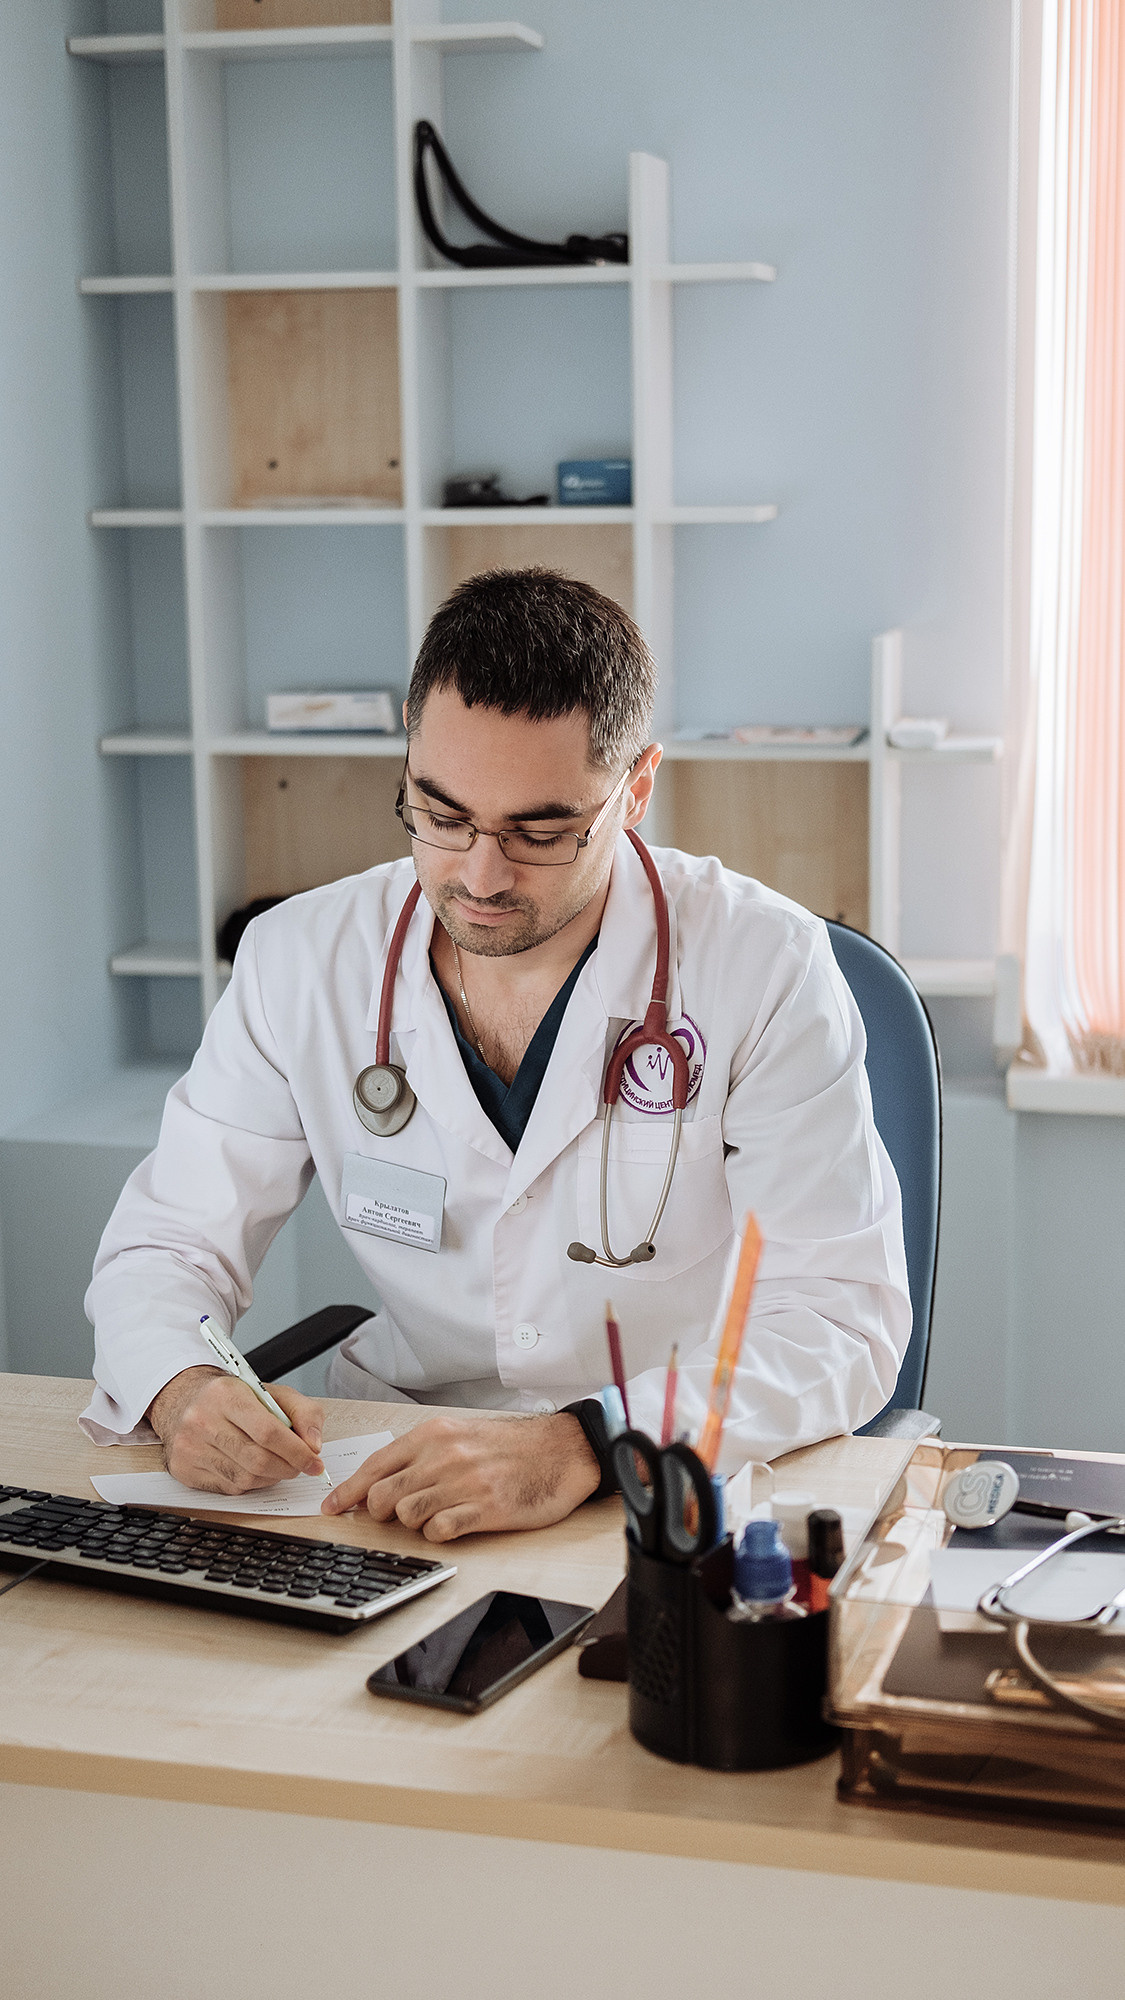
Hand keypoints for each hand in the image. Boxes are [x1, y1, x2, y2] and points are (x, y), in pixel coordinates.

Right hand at [148, 1366, 325, 1494]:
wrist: (185, 1400)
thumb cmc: (233, 1398)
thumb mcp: (272, 1392)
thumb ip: (303, 1412)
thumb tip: (314, 1445)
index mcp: (225, 1394)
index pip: (268, 1431)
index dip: (297, 1452)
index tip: (314, 1461)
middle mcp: (202, 1420)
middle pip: (257, 1459)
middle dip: (288, 1467)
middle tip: (300, 1466)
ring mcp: (189, 1447)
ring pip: (245, 1478)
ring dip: (271, 1477)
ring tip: (278, 1465)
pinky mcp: (184, 1469)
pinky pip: (229, 1488)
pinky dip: (251, 1483)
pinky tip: (253, 1469)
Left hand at [321, 1413, 600, 1540]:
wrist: (561, 1450)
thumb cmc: (511, 1445)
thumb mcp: (460, 1434)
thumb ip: (422, 1453)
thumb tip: (383, 1480)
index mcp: (434, 1435)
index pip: (375, 1466)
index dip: (347, 1492)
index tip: (331, 1508)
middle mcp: (444, 1456)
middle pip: (383, 1496)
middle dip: (382, 1512)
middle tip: (399, 1514)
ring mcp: (464, 1483)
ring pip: (408, 1515)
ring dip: (414, 1523)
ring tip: (437, 1514)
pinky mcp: (485, 1509)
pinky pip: (440, 1531)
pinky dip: (438, 1533)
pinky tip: (452, 1524)